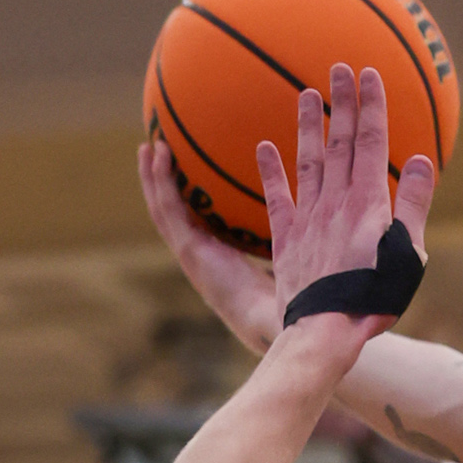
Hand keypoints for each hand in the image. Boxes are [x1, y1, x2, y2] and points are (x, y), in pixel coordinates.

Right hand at [138, 140, 283, 350]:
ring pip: (162, 208)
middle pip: (170, 214)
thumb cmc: (283, 294)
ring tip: (148, 145)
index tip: (181, 170)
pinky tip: (161, 155)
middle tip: (153, 147)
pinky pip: (170, 209)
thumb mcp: (284, 255)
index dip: (183, 197)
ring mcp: (190, 253)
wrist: (271, 318)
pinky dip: (162, 182)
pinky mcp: (190, 250)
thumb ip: (289, 231)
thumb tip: (314, 203)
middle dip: (158, 182)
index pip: (192, 223)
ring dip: (152, 177)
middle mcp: (199, 256)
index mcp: (216, 259)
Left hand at [260, 64, 435, 347]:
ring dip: (308, 126)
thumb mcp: (408, 253)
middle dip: (342, 103)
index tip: (369, 74)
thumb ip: (413, 205)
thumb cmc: (374, 297)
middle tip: (338, 68)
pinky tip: (264, 148)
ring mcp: (308, 218)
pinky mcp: (286, 239)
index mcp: (368, 202)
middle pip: (340, 142)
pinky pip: (277, 198)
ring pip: (308, 161)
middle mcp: (336, 202)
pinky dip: (270, 171)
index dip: (371, 106)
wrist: (326, 329)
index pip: (371, 142)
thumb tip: (421, 160)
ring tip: (306, 94)